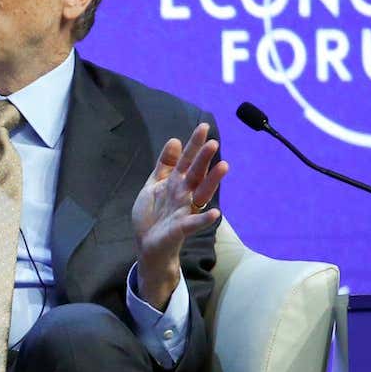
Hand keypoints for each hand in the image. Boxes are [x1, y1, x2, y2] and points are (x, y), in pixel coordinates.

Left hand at [131, 122, 230, 308]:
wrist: (147, 245)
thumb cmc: (152, 215)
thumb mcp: (154, 185)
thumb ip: (164, 165)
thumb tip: (174, 140)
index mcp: (176, 183)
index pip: (187, 160)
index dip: (194, 145)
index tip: (203, 126)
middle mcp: (184, 195)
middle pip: (196, 174)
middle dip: (204, 159)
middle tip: (214, 142)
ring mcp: (184, 211)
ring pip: (201, 194)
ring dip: (212, 181)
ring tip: (224, 166)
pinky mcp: (181, 229)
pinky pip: (194, 223)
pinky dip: (204, 218)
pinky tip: (215, 212)